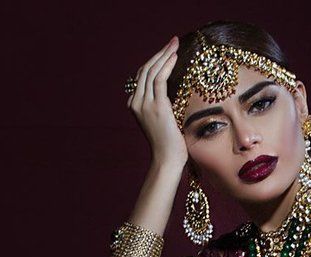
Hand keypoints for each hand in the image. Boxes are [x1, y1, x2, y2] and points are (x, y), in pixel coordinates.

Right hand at [127, 36, 187, 172]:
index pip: (142, 76)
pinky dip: (167, 65)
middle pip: (145, 70)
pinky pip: (159, 79)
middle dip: (159, 54)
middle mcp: (136, 102)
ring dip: (164, 55)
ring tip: (175, 45)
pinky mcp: (156, 106)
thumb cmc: (169, 144)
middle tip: (172, 42)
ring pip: (151, 71)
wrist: (167, 159)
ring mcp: (144, 104)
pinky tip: (174, 57)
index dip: (154, 61)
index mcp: (135, 105)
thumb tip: (172, 93)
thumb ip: (161, 105)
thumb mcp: (162, 120)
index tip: (167, 51)